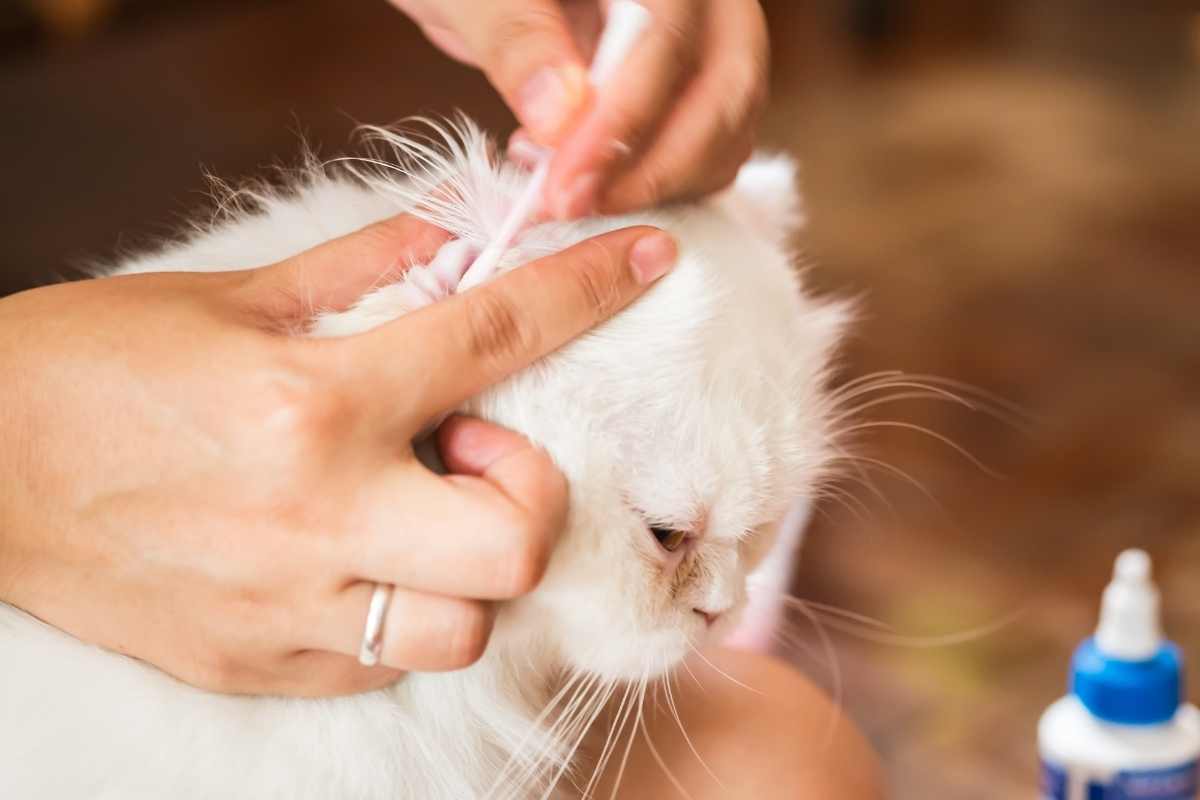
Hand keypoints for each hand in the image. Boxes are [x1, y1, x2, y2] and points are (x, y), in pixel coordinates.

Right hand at [0, 216, 676, 695]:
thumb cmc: (90, 369)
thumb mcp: (230, 297)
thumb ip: (364, 267)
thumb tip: (458, 238)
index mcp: (311, 399)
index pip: (496, 334)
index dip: (590, 287)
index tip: (644, 261)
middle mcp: (315, 514)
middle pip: (516, 541)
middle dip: (529, 494)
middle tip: (473, 452)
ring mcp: (288, 606)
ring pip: (463, 628)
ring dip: (468, 569)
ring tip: (414, 518)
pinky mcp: (259, 665)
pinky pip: (383, 662)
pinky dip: (400, 613)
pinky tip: (358, 564)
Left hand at [391, 0, 768, 217]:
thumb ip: (517, 42)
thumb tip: (563, 121)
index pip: (668, 38)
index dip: (624, 121)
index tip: (569, 182)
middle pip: (727, 89)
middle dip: (658, 166)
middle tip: (576, 206)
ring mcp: (707, 41)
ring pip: (727, 126)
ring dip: (660, 183)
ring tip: (569, 193)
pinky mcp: (691, 87)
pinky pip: (707, 147)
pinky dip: (659, 182)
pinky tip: (590, 184)